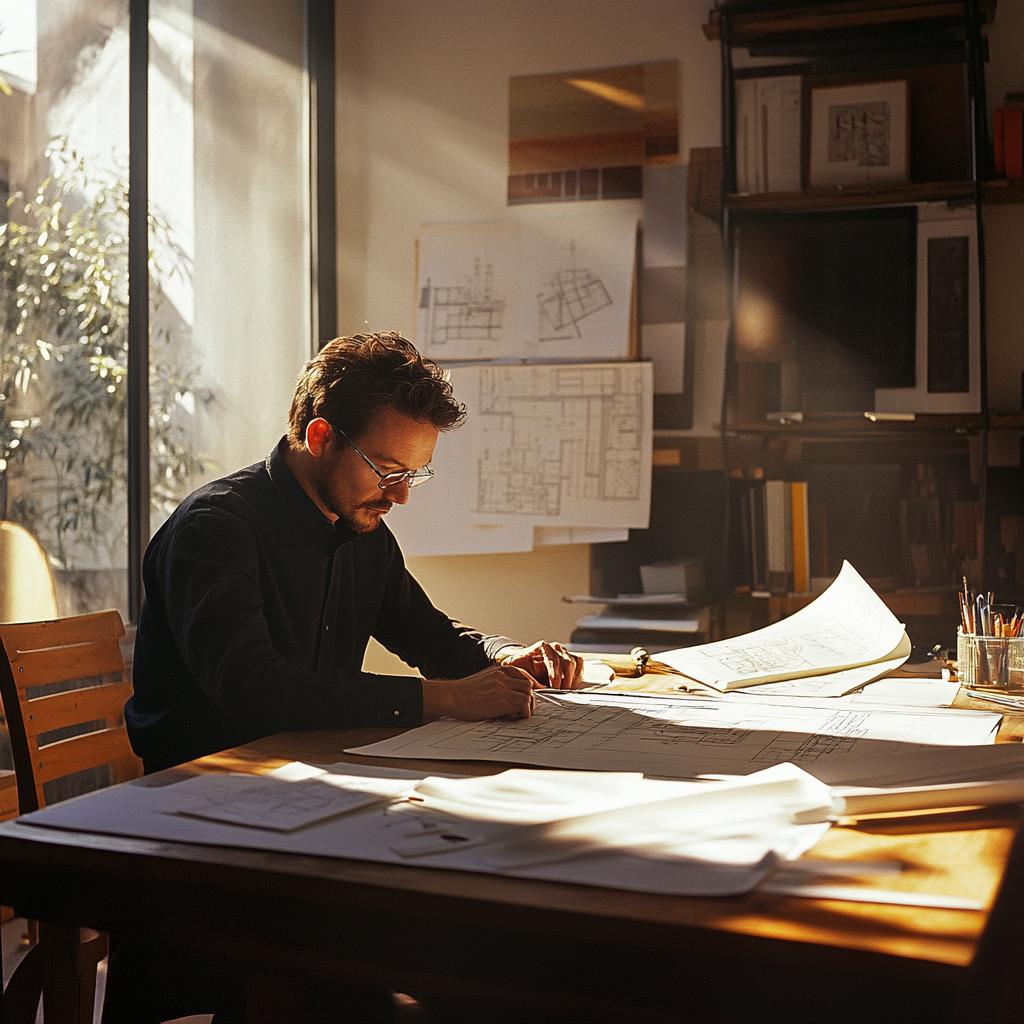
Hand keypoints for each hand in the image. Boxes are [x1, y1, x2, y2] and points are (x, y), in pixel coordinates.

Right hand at [422, 664, 537, 720]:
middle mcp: (502, 676)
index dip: (527, 688)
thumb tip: (508, 695)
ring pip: (528, 696)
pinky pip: (523, 706)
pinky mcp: (501, 700)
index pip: (522, 676)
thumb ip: (496, 682)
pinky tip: (511, 718)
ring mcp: (503, 687)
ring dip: (526, 707)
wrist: (450, 696)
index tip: (527, 698)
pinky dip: (522, 713)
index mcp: (498, 670)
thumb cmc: (462, 693)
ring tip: (516, 715)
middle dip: (529, 698)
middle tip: (523, 709)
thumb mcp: (482, 680)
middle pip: (528, 685)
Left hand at [500, 640, 583, 689]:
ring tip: (565, 691)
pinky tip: (570, 685)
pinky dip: (577, 675)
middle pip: (567, 662)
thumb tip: (530, 685)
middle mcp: (555, 647)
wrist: (524, 661)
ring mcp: (564, 652)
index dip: (555, 676)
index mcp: (543, 647)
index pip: (553, 661)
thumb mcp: (516, 668)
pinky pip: (579, 664)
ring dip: (572, 679)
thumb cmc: (520, 666)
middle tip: (562, 693)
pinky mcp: (571, 657)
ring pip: (575, 663)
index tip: (555, 688)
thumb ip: (522, 674)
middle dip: (565, 680)